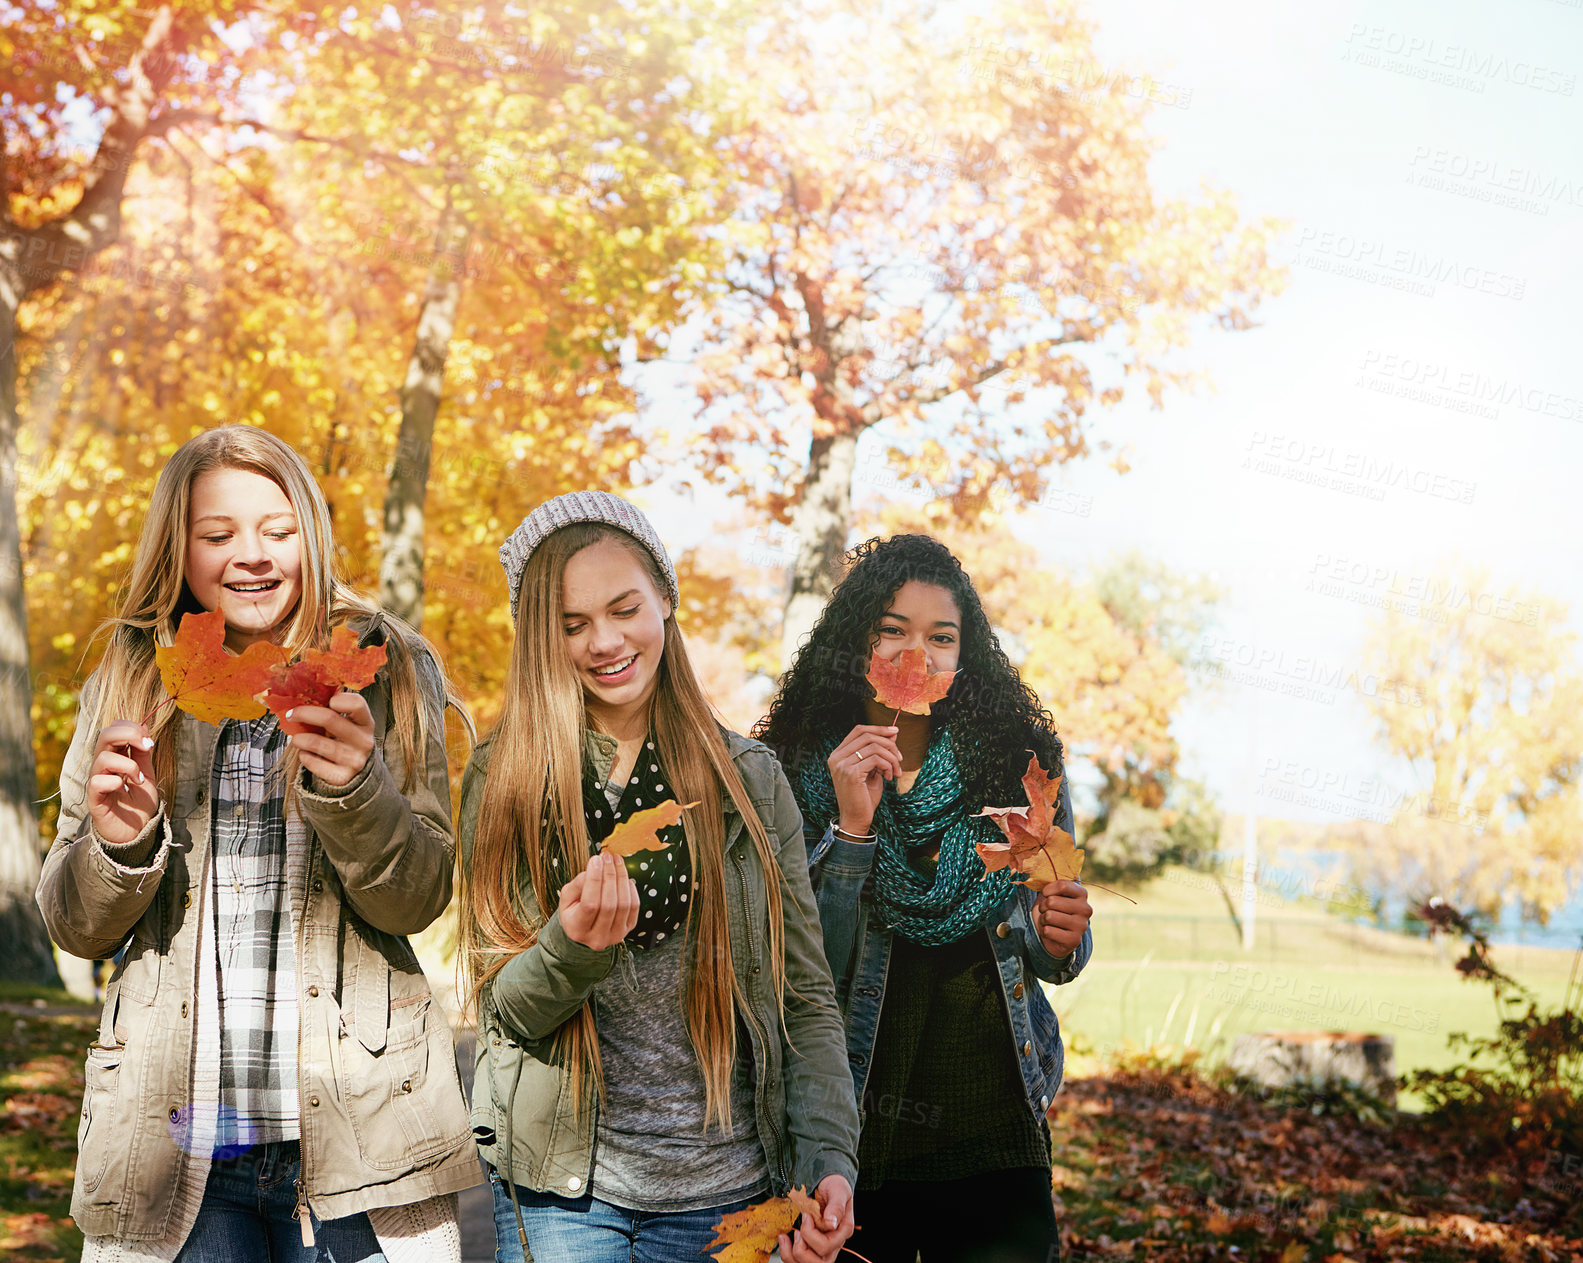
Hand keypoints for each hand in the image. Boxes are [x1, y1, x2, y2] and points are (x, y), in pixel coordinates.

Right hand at [87, 721, 160, 845]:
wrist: (136, 832)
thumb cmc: (138, 804)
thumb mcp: (146, 774)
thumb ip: (142, 753)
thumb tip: (144, 727)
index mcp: (115, 757)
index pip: (113, 729)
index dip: (131, 728)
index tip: (149, 741)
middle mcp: (103, 766)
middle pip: (105, 735)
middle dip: (128, 734)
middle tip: (147, 746)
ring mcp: (97, 781)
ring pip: (103, 758)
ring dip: (128, 765)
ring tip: (139, 780)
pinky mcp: (95, 799)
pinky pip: (97, 782)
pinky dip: (114, 782)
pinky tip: (124, 790)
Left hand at [284, 692, 375, 788]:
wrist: (356, 769)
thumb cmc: (347, 739)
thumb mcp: (349, 723)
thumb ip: (336, 709)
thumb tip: (307, 693)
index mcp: (366, 722)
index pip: (357, 703)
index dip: (339, 699)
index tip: (326, 701)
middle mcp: (364, 741)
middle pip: (330, 719)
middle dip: (304, 714)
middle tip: (291, 714)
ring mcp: (354, 760)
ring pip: (317, 743)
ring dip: (300, 739)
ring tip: (296, 738)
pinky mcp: (342, 776)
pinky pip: (314, 763)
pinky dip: (304, 756)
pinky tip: (306, 754)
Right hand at [558, 850, 638, 949]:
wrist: (584, 928)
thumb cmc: (574, 909)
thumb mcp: (567, 897)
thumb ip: (579, 883)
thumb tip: (597, 865)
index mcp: (577, 929)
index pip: (589, 904)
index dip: (594, 880)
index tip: (596, 859)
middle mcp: (597, 937)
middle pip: (609, 904)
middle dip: (609, 875)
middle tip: (607, 857)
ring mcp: (614, 936)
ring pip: (624, 904)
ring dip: (621, 878)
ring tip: (616, 861)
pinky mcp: (628, 929)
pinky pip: (634, 906)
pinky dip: (630, 888)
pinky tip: (623, 876)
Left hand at [778, 1174, 853, 1262]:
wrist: (825, 1182)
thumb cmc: (833, 1185)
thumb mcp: (838, 1189)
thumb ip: (836, 1206)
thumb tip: (831, 1223)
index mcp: (843, 1231)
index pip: (827, 1246)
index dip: (811, 1234)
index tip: (806, 1216)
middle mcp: (834, 1244)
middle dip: (802, 1249)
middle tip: (797, 1230)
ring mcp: (821, 1248)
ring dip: (792, 1254)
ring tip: (788, 1236)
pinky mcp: (810, 1247)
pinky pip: (797, 1261)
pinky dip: (787, 1253)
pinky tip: (784, 1238)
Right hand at [826, 724, 900, 837]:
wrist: (855, 819)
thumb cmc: (863, 796)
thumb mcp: (872, 769)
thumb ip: (879, 751)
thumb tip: (892, 733)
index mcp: (838, 754)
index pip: (858, 730)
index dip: (878, 728)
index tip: (895, 731)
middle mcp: (837, 757)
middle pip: (867, 736)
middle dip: (889, 744)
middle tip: (900, 757)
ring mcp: (842, 764)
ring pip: (874, 747)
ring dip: (891, 758)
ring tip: (895, 771)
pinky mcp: (851, 773)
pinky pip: (876, 759)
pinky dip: (888, 766)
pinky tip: (889, 777)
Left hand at [1034, 880, 1091, 957]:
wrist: (1053, 935)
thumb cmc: (1052, 910)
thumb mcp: (1052, 893)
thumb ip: (1052, 884)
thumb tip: (1043, 871)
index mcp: (1082, 894)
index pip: (1063, 885)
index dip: (1048, 889)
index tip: (1045, 894)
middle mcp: (1086, 909)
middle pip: (1052, 901)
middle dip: (1043, 906)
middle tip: (1046, 911)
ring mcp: (1081, 926)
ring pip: (1049, 916)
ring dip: (1043, 919)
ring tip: (1048, 921)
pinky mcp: (1074, 940)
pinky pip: (1048, 931)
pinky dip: (1045, 931)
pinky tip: (1052, 932)